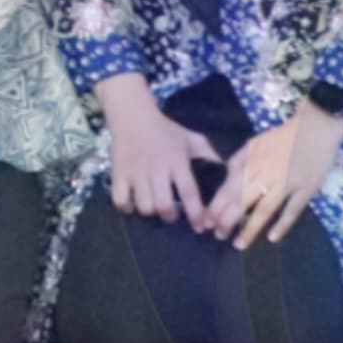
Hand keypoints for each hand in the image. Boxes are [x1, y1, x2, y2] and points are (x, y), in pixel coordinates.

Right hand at [94, 72, 220, 228]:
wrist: (132, 116)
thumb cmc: (165, 130)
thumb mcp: (190, 138)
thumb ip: (208, 154)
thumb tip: (224, 172)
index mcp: (177, 161)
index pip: (189, 193)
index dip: (196, 214)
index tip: (200, 226)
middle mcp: (157, 169)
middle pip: (164, 205)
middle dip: (170, 216)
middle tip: (172, 215)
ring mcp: (135, 173)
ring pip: (144, 206)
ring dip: (150, 212)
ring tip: (153, 208)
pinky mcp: (118, 173)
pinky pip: (120, 200)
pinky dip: (127, 207)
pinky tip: (132, 204)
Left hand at [213, 97, 342, 250]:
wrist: (316, 128)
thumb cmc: (283, 137)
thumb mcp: (254, 143)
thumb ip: (238, 160)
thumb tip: (226, 177)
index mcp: (251, 163)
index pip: (228, 189)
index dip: (216, 207)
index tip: (206, 222)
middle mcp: (265, 174)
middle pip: (242, 201)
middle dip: (227, 221)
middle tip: (218, 236)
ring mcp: (286, 183)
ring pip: (264, 209)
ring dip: (250, 228)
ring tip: (239, 244)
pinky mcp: (306, 189)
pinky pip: (293, 210)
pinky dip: (282, 225)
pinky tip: (272, 238)